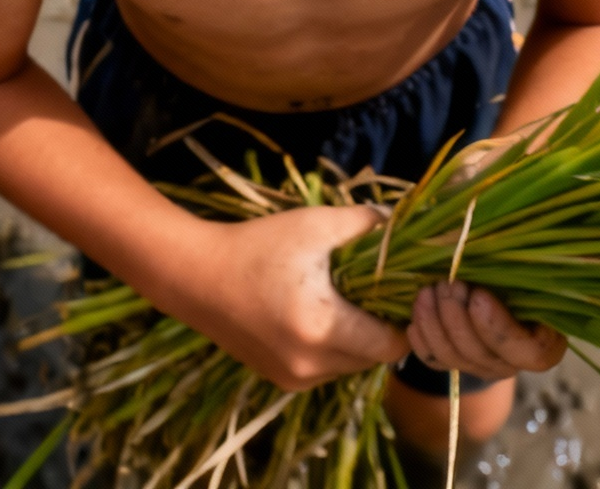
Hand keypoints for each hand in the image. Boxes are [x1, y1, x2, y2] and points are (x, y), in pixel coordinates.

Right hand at [163, 207, 407, 390]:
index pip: (391, 346)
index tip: (403, 294)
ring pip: (349, 366)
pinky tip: (320, 316)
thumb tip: (398, 220)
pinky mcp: (279, 380)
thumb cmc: (256, 246)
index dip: (404, 321)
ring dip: (357, 342)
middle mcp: (310, 365)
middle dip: (382, 329)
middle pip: (373, 359)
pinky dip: (332, 349)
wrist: (194, 276)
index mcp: (322, 329)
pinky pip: (325, 370)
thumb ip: (362, 222)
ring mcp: (292, 378)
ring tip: (348, 303)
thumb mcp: (312, 224)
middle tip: (378, 293)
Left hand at [406, 281, 565, 380]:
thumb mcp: (524, 269)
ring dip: (435, 323)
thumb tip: (498, 258)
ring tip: (428, 290)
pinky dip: (422, 339)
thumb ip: (520, 271)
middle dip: (458, 317)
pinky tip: (415, 316)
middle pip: (483, 356)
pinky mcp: (457, 364)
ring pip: (454, 359)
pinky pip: (434, 361)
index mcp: (545, 341)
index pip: (531, 353)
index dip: (500, 329)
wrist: (497, 283)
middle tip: (448, 282)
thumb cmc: (518, 270)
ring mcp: (483, 366)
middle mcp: (515, 362)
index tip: (478, 296)